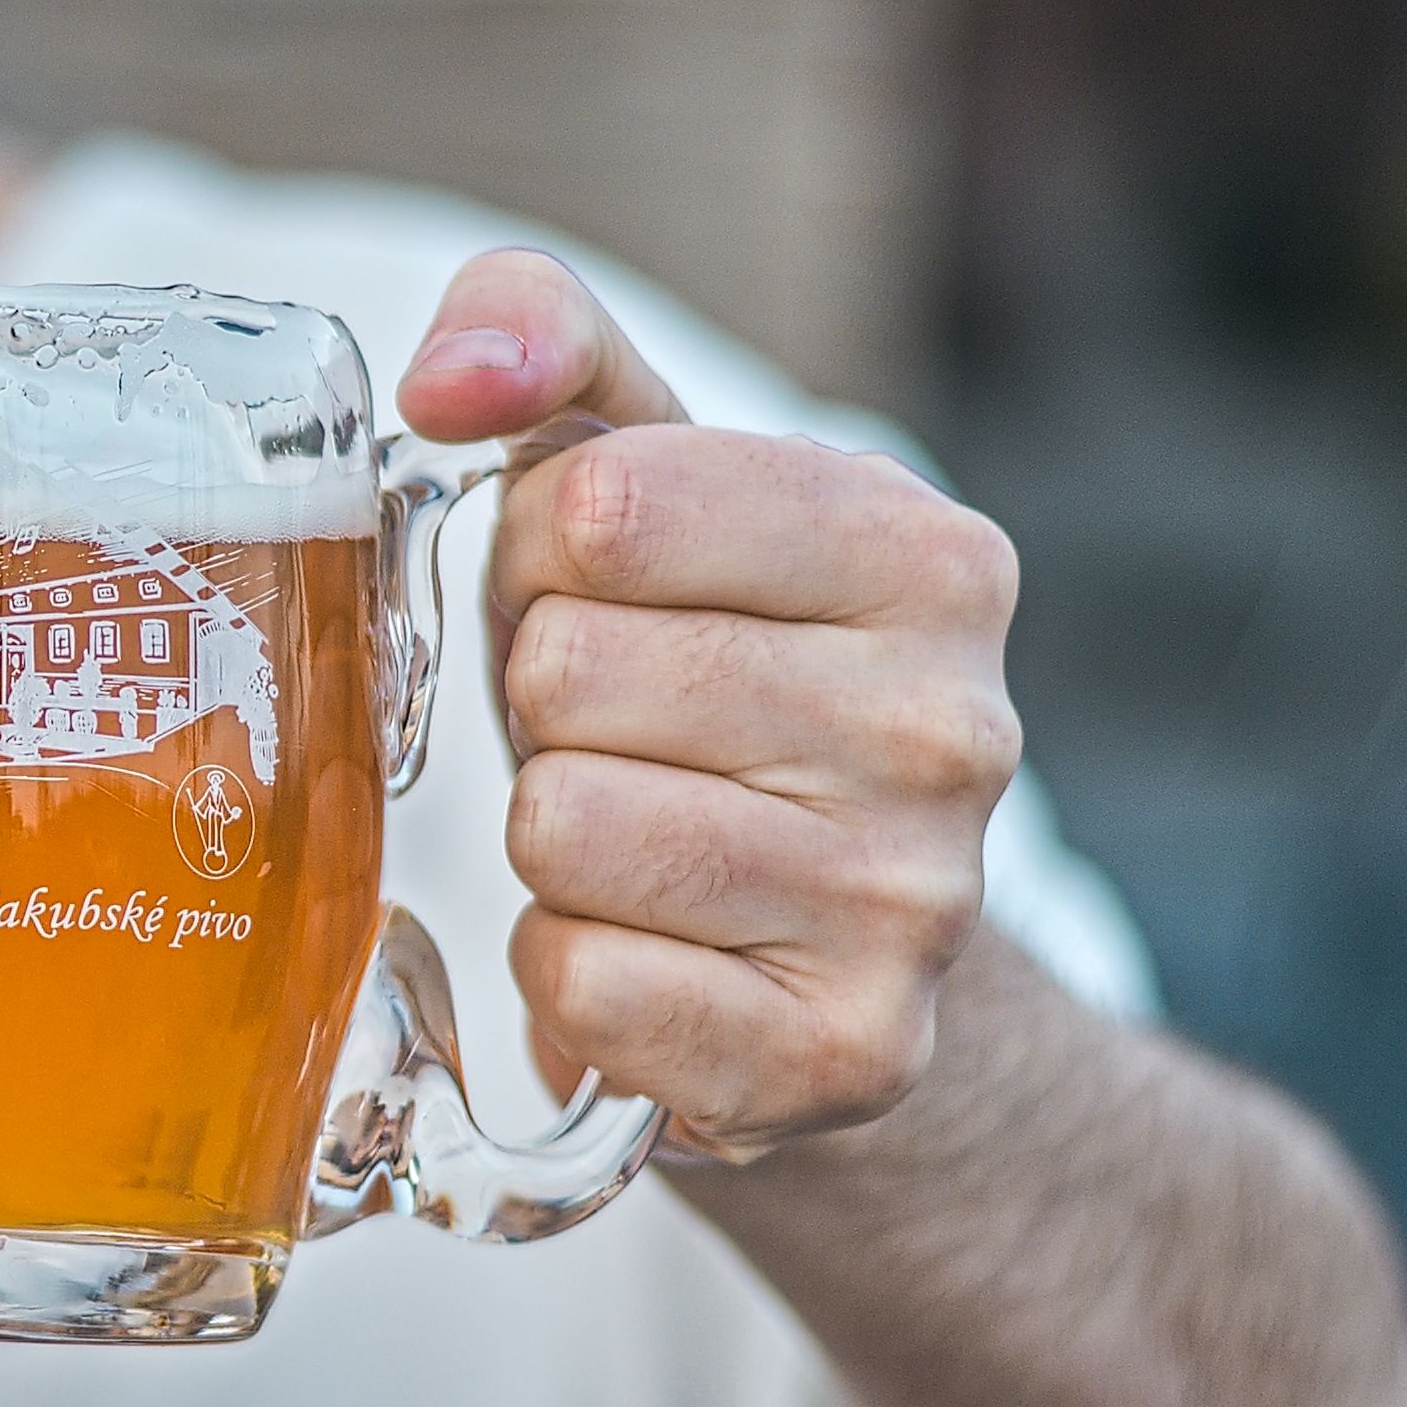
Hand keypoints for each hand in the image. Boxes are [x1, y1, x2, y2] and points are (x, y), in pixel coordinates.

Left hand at [394, 254, 1018, 1159]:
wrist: (826, 950)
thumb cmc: (702, 676)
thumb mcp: (643, 481)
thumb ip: (544, 348)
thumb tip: (450, 375)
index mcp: (929, 555)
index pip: (601, 509)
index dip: (539, 560)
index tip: (597, 600)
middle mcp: (957, 728)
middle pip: (569, 672)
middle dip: (541, 706)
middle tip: (613, 739)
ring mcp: (915, 904)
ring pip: (563, 827)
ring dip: (547, 839)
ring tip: (630, 839)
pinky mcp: (846, 1058)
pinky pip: (583, 981)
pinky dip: (566, 971)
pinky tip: (645, 952)